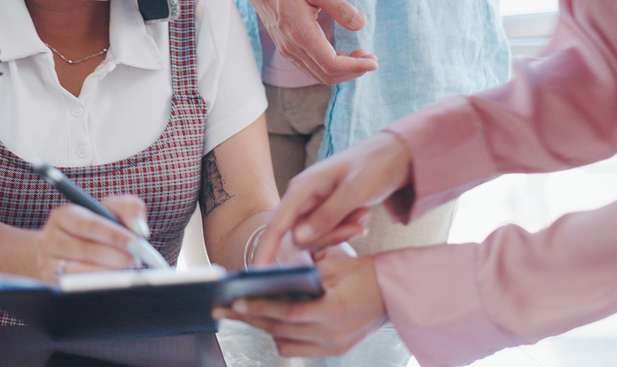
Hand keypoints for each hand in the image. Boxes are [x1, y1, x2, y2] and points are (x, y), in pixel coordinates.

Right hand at [36, 195, 149, 281]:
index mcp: (64, 215)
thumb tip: (140, 229)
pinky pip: (76, 288)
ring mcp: (47, 263)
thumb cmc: (98, 228)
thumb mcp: (112, 210)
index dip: (114, 235)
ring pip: (80, 272)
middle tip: (136, 260)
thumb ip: (130, 209)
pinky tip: (113, 283)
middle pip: (85, 250)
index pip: (89, 225)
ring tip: (127, 272)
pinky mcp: (51, 283)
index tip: (137, 244)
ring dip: (108, 274)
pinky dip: (97, 286)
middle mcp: (49, 238)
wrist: (68, 251)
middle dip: (116, 257)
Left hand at [215, 250, 387, 356]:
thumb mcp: (332, 266)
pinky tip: (271, 323)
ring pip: (285, 344)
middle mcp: (332, 336)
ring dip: (264, 329)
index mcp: (333, 312)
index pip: (287, 314)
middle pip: (280, 330)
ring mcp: (334, 347)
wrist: (395, 293)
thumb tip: (265, 281)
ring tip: (242, 314)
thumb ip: (301, 276)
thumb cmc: (363, 273)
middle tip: (221, 310)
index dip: (259, 308)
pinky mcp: (335, 351)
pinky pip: (299, 349)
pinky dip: (282, 337)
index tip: (235, 303)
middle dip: (248, 319)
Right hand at [227, 0, 377, 84]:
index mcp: (300, 33)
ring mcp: (286, 49)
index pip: (332, 64)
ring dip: (342, 70)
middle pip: (326, 75)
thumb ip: (341, 7)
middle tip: (370, 57)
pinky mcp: (285, 47)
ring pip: (318, 74)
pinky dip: (329, 66)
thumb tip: (361, 25)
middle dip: (353, 71)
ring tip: (359, 54)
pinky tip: (340, 53)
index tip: (375, 61)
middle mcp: (291, 47)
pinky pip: (310, 67)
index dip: (356, 66)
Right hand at [254, 132, 411, 264]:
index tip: (258, 273)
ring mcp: (312, 207)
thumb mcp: (355, 190)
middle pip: (300, 237)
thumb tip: (299, 240)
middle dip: (330, 238)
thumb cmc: (374, 166)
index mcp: (302, 188)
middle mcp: (302, 199)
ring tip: (363, 216)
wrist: (393, 155)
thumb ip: (327, 215)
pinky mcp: (324, 213)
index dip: (266, 249)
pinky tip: (361, 217)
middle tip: (359, 227)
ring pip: (315, 238)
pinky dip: (346, 231)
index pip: (276, 225)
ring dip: (341, 234)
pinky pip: (327, 234)